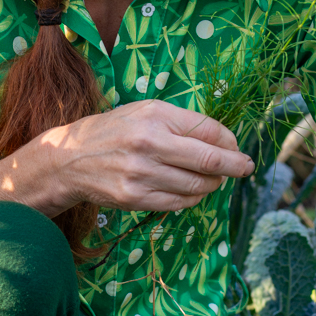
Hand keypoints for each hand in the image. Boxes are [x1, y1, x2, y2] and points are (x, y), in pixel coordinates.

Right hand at [35, 100, 254, 214]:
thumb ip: (184, 123)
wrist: (70, 158)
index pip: (208, 131)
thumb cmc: (115, 130)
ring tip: (214, 179)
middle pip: (209, 161)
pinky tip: (193, 191)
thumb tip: (225, 142)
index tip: (238, 148)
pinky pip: (179, 203)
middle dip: (234, 166)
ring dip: (213, 184)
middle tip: (245, 167)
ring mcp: (142, 175)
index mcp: (155, 117)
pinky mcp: (135, 199)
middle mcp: (149, 145)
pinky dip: (193, 198)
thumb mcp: (147, 112)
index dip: (230, 142)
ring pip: (197, 186)